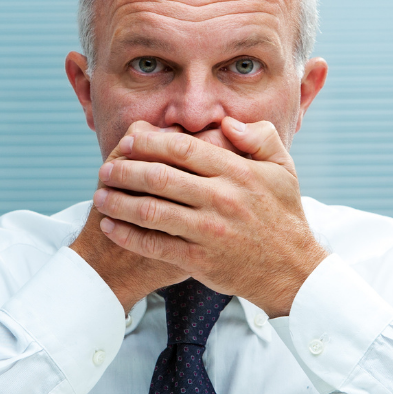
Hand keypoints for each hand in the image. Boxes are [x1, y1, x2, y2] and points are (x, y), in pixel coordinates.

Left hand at [92, 117, 328, 316]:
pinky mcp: (200, 261)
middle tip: (105, 169)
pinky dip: (128, 235)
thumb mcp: (283, 169)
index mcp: (238, 172)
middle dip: (125, 170)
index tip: (128, 141)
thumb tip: (226, 123)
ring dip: (119, 202)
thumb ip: (259, 137)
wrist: (292, 270)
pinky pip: (155, 245)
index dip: (150, 143)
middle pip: (159, 178)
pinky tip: (111, 227)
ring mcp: (209, 232)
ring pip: (151, 211)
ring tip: (99, 196)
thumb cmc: (284, 216)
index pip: (183, 149)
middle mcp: (221, 199)